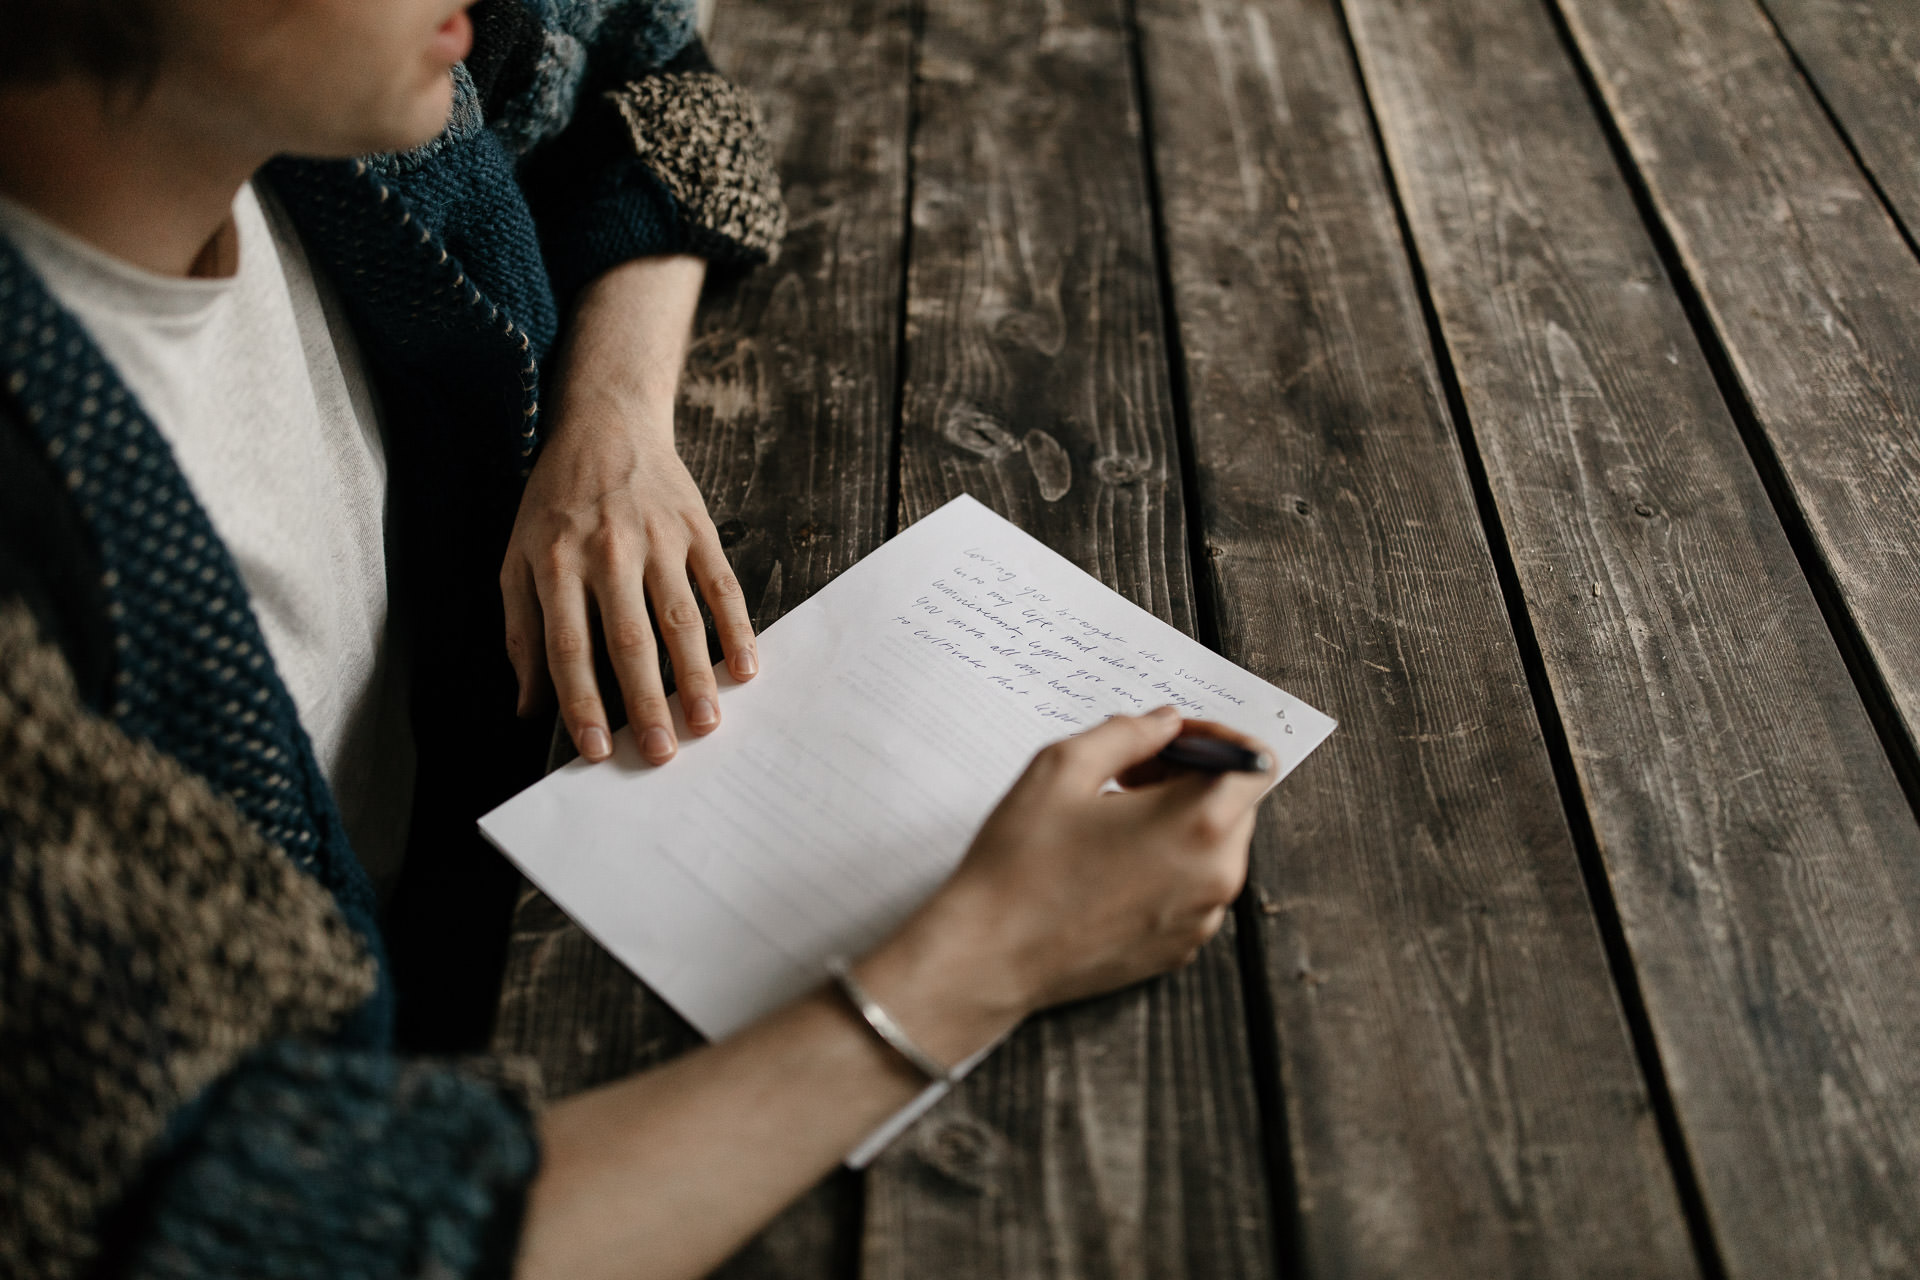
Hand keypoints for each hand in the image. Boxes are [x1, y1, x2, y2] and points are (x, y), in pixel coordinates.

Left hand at [500, 254, 756, 765]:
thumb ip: (521, 632)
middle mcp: (608, 551)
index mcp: (556, 562)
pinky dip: (736, 628)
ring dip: (694, 676)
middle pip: (629, 640)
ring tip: (707, 723)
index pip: (568, 646)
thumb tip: (528, 707)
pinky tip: (745, 668)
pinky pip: (720, 585)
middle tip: (662, 753)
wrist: (607, 423)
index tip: (596, 750)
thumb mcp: (516, 559)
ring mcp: (658, 538)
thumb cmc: (555, 502)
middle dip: (646, 703)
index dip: (581, 703)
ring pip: (680, 618)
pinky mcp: (696, 528)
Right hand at [855, 708, 1274, 1064]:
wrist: (990, 957)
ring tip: (1111, 820)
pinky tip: (1109, 865)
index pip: (1254, 762)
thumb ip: (1128, 733)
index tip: (1172, 740)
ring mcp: (1201, 919)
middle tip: (1128, 774)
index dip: (1216, 739)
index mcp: (1199, 823)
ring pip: (1214, 849)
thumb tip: (1166, 723)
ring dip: (1178, 823)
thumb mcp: (1062, 767)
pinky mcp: (1179, 949)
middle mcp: (1217, 876)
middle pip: (1236, 805)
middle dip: (1192, 778)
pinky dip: (1167, 867)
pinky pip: (1193, 891)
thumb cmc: (1020, 863)